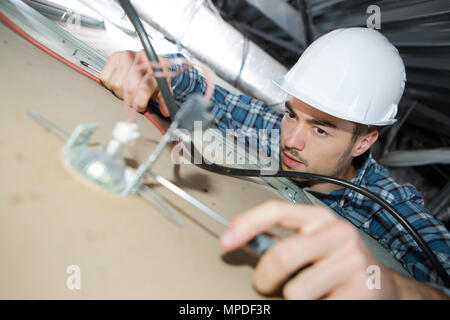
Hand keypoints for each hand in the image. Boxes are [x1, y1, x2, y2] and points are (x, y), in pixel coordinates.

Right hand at [100, 50, 170, 116]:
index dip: (140, 102)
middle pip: (128, 88)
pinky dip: (110, 84)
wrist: (148, 60)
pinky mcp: (114, 57)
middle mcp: (140, 57)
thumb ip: (163, 99)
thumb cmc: (154, 74)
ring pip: (116, 84)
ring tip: (127, 91)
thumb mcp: (162, 86)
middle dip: (130, 100)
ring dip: (120, 93)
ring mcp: (126, 55)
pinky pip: (105, 78)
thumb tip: (165, 111)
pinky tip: (119, 82)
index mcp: (155, 65)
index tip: (140, 107)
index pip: (144, 88)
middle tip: (133, 101)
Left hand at [220, 201, 401, 298]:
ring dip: (293, 298)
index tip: (226, 241)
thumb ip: (281, 239)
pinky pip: (313, 307)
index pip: (276, 210)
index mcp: (320, 217)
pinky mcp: (361, 290)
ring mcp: (352, 260)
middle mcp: (338, 232)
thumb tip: (240, 238)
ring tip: (309, 292)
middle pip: (281, 255)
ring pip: (295, 291)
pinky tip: (327, 299)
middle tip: (265, 285)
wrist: (381, 285)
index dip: (246, 224)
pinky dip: (313, 307)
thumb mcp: (312, 243)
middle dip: (264, 277)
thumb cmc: (337, 263)